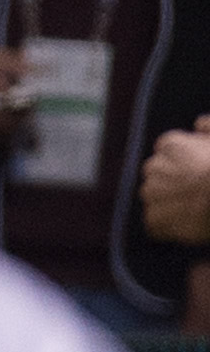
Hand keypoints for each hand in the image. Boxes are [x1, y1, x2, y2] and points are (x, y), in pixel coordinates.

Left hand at [141, 122, 209, 242]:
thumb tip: (197, 123)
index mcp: (170, 145)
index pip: (167, 153)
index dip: (185, 165)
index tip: (200, 173)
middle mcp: (153, 167)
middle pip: (158, 176)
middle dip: (173, 185)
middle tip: (197, 193)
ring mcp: (151, 194)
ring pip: (156, 200)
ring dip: (170, 206)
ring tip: (195, 210)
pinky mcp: (154, 219)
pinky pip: (156, 225)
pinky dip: (169, 228)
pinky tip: (190, 225)